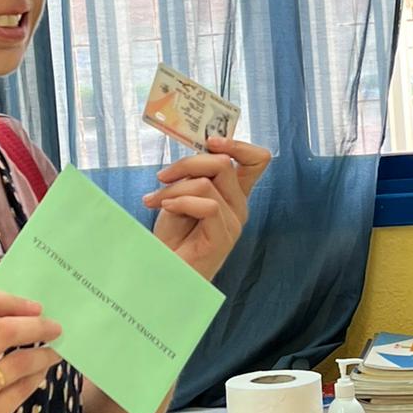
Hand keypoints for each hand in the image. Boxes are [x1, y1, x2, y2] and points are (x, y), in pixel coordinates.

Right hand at [0, 286, 62, 412]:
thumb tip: (17, 315)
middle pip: (4, 331)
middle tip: (55, 328)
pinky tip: (40, 374)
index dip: (12, 301)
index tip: (34, 307)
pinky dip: (36, 378)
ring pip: (18, 364)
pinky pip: (20, 391)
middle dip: (38, 326)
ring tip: (53, 352)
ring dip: (44, 355)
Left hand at [143, 136, 271, 280]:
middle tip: (162, 176)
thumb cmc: (172, 235)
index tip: (210, 142)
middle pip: (224, 163)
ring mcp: (234, 223)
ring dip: (174, 187)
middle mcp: (239, 205)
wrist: (163, 270)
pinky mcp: (223, 238)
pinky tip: (164, 208)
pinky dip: (180, 202)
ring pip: (207, 183)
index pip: (257, 160)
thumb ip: (194, 175)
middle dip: (187, 163)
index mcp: (233, 193)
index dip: (238, 144)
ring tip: (154, 200)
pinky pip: (207, 206)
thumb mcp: (181, 194)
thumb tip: (197, 152)